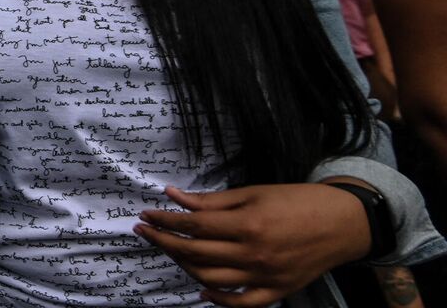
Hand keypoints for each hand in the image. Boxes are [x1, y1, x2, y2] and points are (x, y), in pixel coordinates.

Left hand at [136, 183, 373, 306]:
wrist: (344, 223)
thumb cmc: (299, 202)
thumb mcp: (254, 193)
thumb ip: (212, 201)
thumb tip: (173, 196)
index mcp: (248, 225)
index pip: (193, 226)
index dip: (165, 221)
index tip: (146, 216)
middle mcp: (254, 255)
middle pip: (195, 253)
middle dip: (165, 241)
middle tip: (147, 232)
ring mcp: (265, 277)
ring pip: (210, 279)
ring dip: (184, 266)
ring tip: (173, 251)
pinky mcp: (277, 292)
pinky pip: (240, 304)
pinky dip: (218, 299)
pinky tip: (202, 289)